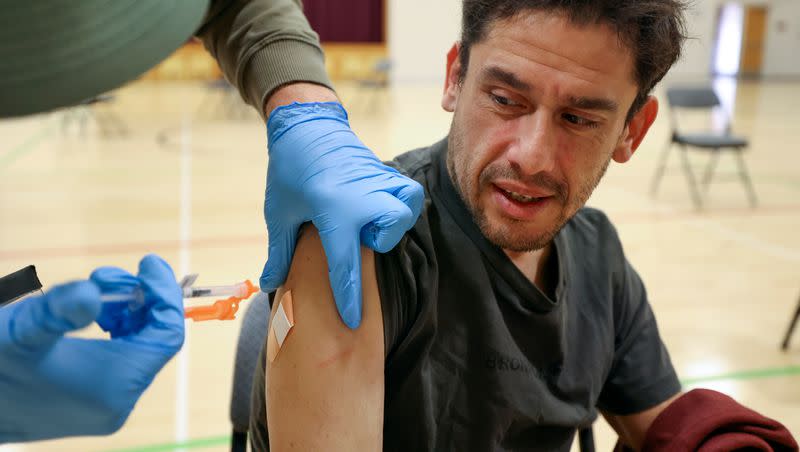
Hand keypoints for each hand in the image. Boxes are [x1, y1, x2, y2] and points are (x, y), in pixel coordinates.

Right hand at [0, 254, 183, 441]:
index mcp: (115, 386)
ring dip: (123, 311)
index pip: (167, 334)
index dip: (164, 295)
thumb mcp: (23, 329)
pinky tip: (90, 313)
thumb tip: (92, 293)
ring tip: (93, 288)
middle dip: (136, 299)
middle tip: (104, 275)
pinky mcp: (93, 403)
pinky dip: (113, 330)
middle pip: (152, 338)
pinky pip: (120, 359)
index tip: (149, 263)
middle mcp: (119, 402)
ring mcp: (107, 406)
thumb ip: (59, 310)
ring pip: (137, 346)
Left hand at [260, 102, 422, 328]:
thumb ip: (280, 251)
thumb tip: (269, 284)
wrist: (305, 124)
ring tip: (369, 220)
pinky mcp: (385, 171)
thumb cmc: (289, 170)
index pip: (345, 264)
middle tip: (356, 234)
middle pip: (389, 232)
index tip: (353, 322)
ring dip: (392, 221)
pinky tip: (377, 206)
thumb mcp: (279, 212)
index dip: (349, 298)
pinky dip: (399, 203)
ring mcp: (377, 181)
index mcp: (333, 210)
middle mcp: (362, 196)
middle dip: (378, 242)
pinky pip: (406, 192)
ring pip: (406, 209)